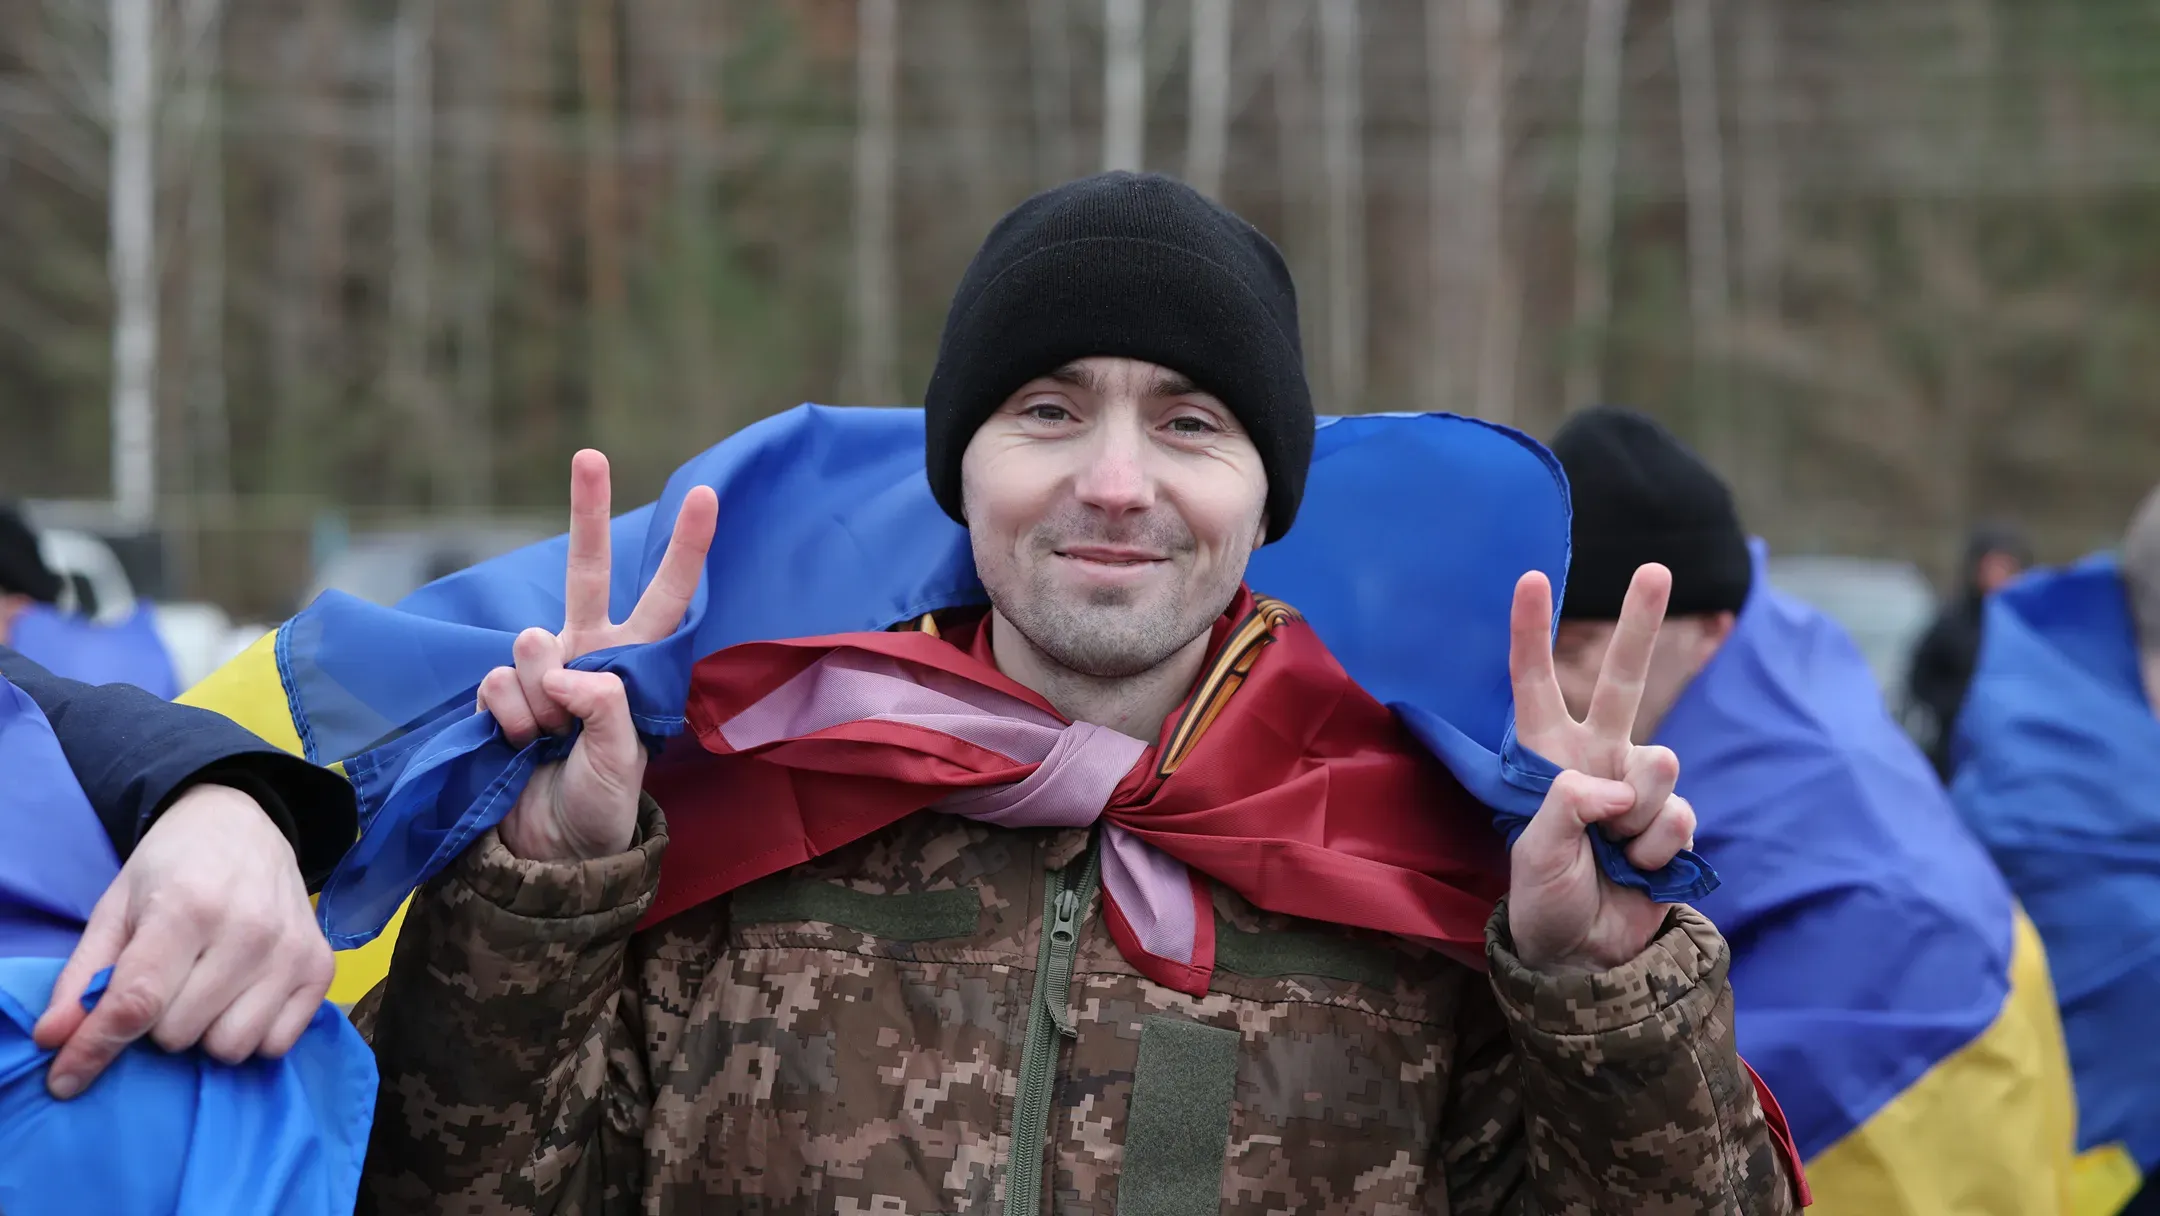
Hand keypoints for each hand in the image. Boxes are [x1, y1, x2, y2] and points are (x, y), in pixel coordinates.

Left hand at [33, 784, 332, 1097]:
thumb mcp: (115, 908)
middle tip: (165, 985)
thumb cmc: (171, 868)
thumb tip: (54, 1040)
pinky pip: (276, 1046)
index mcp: (188, 907)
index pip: (138, 1002)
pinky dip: (252, 1035)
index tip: (66, 1080)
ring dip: (205, 1032)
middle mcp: (248, 931)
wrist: (244, 823)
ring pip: (230, 1048)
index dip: (96, 1047)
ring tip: (204, 993)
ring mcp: (291, 951)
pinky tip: (242, 999)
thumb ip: (84, 976)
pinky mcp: (321, 968)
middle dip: (158, 1021)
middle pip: (179, 1034)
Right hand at [482, 449, 716, 862]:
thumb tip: (567, 669)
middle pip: (586, 572)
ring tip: (548, 742)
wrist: (545, 852)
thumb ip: (602, 708)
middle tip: (592, 454)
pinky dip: (509, 719)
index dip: (683, 549)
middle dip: (588, 511)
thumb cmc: (600, 809)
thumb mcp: (622, 763)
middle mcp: (590, 657)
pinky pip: (498, 683)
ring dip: (539, 699)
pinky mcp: (501, 692)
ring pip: (532, 644)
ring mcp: (543, 672)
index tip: (705, 493)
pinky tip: (519, 746)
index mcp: (635, 669)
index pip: (666, 600)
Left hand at [1504, 563, 1697, 971]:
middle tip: (1654, 568)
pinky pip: (1679, 815)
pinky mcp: (1671, 821)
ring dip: (1639, 814)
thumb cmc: (1544, 899)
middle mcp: (1594, 759)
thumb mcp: (1533, 853)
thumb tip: (1614, 784)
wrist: (1587, 955)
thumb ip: (1567, 806)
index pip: (1535, 685)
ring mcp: (1636, 788)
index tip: (1529, 577)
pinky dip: (1658, 848)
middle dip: (1639, 625)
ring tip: (1613, 852)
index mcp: (1546, 757)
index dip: (1532, 632)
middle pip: (1623, 682)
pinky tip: (1638, 869)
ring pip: (1661, 763)